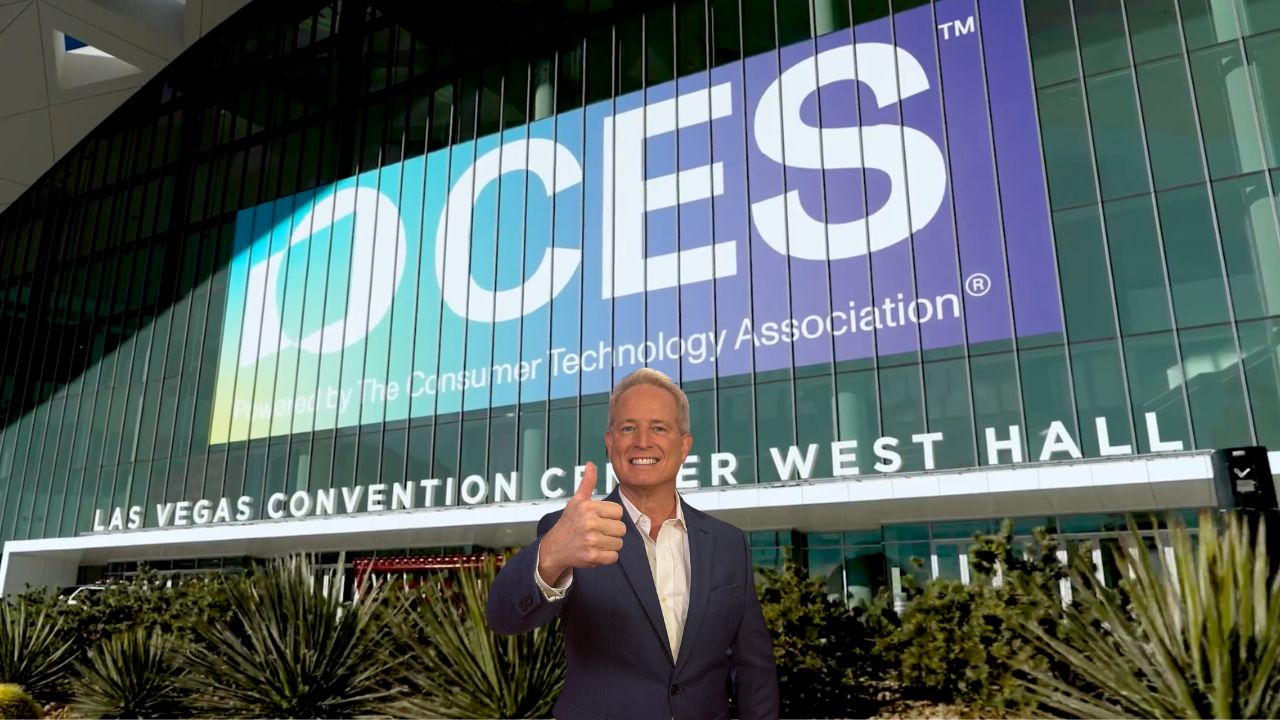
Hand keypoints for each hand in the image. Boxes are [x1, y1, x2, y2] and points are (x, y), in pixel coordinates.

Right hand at [537, 462, 625, 585]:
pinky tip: (596, 551)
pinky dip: (607, 557)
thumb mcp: (576, 501)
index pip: (618, 511)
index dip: (611, 517)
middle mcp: (589, 522)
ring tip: (596, 542)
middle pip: (621, 528)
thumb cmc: (569, 522)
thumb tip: (591, 464)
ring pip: (619, 543)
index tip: (600, 519)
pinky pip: (613, 557)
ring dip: (610, 545)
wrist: (554, 547)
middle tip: (598, 532)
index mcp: (588, 507)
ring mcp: (590, 540)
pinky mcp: (591, 556)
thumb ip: (587, 483)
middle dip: (612, 532)